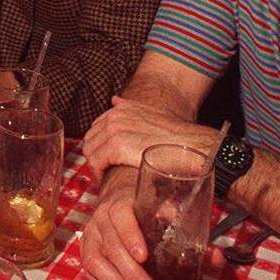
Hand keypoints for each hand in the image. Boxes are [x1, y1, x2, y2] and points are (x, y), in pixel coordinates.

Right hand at [81, 172, 225, 279]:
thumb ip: (193, 236)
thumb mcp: (169, 216)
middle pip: (112, 246)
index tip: (144, 257)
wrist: (120, 201)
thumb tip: (217, 256)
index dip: (130, 235)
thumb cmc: (149, 212)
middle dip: (132, 274)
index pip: (121, 215)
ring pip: (96, 261)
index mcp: (122, 203)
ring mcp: (91, 234)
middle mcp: (102, 217)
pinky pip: (90, 271)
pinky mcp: (87, 250)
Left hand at [84, 96, 214, 182]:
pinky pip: (96, 162)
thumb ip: (129, 107)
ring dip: (94, 166)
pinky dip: (97, 173)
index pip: (96, 127)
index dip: (98, 144)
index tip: (104, 158)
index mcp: (120, 108)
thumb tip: (114, 99)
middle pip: (90, 139)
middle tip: (102, 170)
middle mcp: (114, 116)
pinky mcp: (116, 146)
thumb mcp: (149, 112)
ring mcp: (114, 130)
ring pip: (90, 151)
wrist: (189, 145)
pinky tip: (104, 180)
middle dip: (94, 155)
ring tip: (103, 176)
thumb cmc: (173, 135)